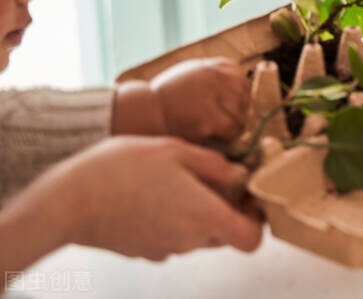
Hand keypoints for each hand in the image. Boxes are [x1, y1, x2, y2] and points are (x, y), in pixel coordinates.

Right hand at [10, 136, 261, 263]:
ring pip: (198, 236)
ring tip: (177, 181)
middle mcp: (189, 240)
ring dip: (197, 214)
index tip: (249, 199)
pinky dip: (172, 221)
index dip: (257, 222)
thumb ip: (215, 165)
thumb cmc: (120, 169)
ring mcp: (164, 250)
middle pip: (225, 235)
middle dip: (226, 210)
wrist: (65, 201)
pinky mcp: (143, 252)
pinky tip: (153, 196)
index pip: (251, 240)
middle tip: (214, 179)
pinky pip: (171, 238)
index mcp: (204, 215)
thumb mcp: (175, 150)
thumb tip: (240, 174)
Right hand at [150, 57, 250, 142]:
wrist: (143, 115)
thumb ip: (209, 72)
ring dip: (235, 123)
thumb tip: (235, 81)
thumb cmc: (164, 97)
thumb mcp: (187, 73)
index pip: (238, 74)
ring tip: (222, 130)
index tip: (234, 101)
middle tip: (228, 118)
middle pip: (243, 94)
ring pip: (241, 113)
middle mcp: (213, 80)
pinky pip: (232, 129)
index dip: (239, 90)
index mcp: (208, 68)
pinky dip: (229, 135)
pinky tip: (218, 137)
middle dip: (240, 107)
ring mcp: (212, 100)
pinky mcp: (209, 121)